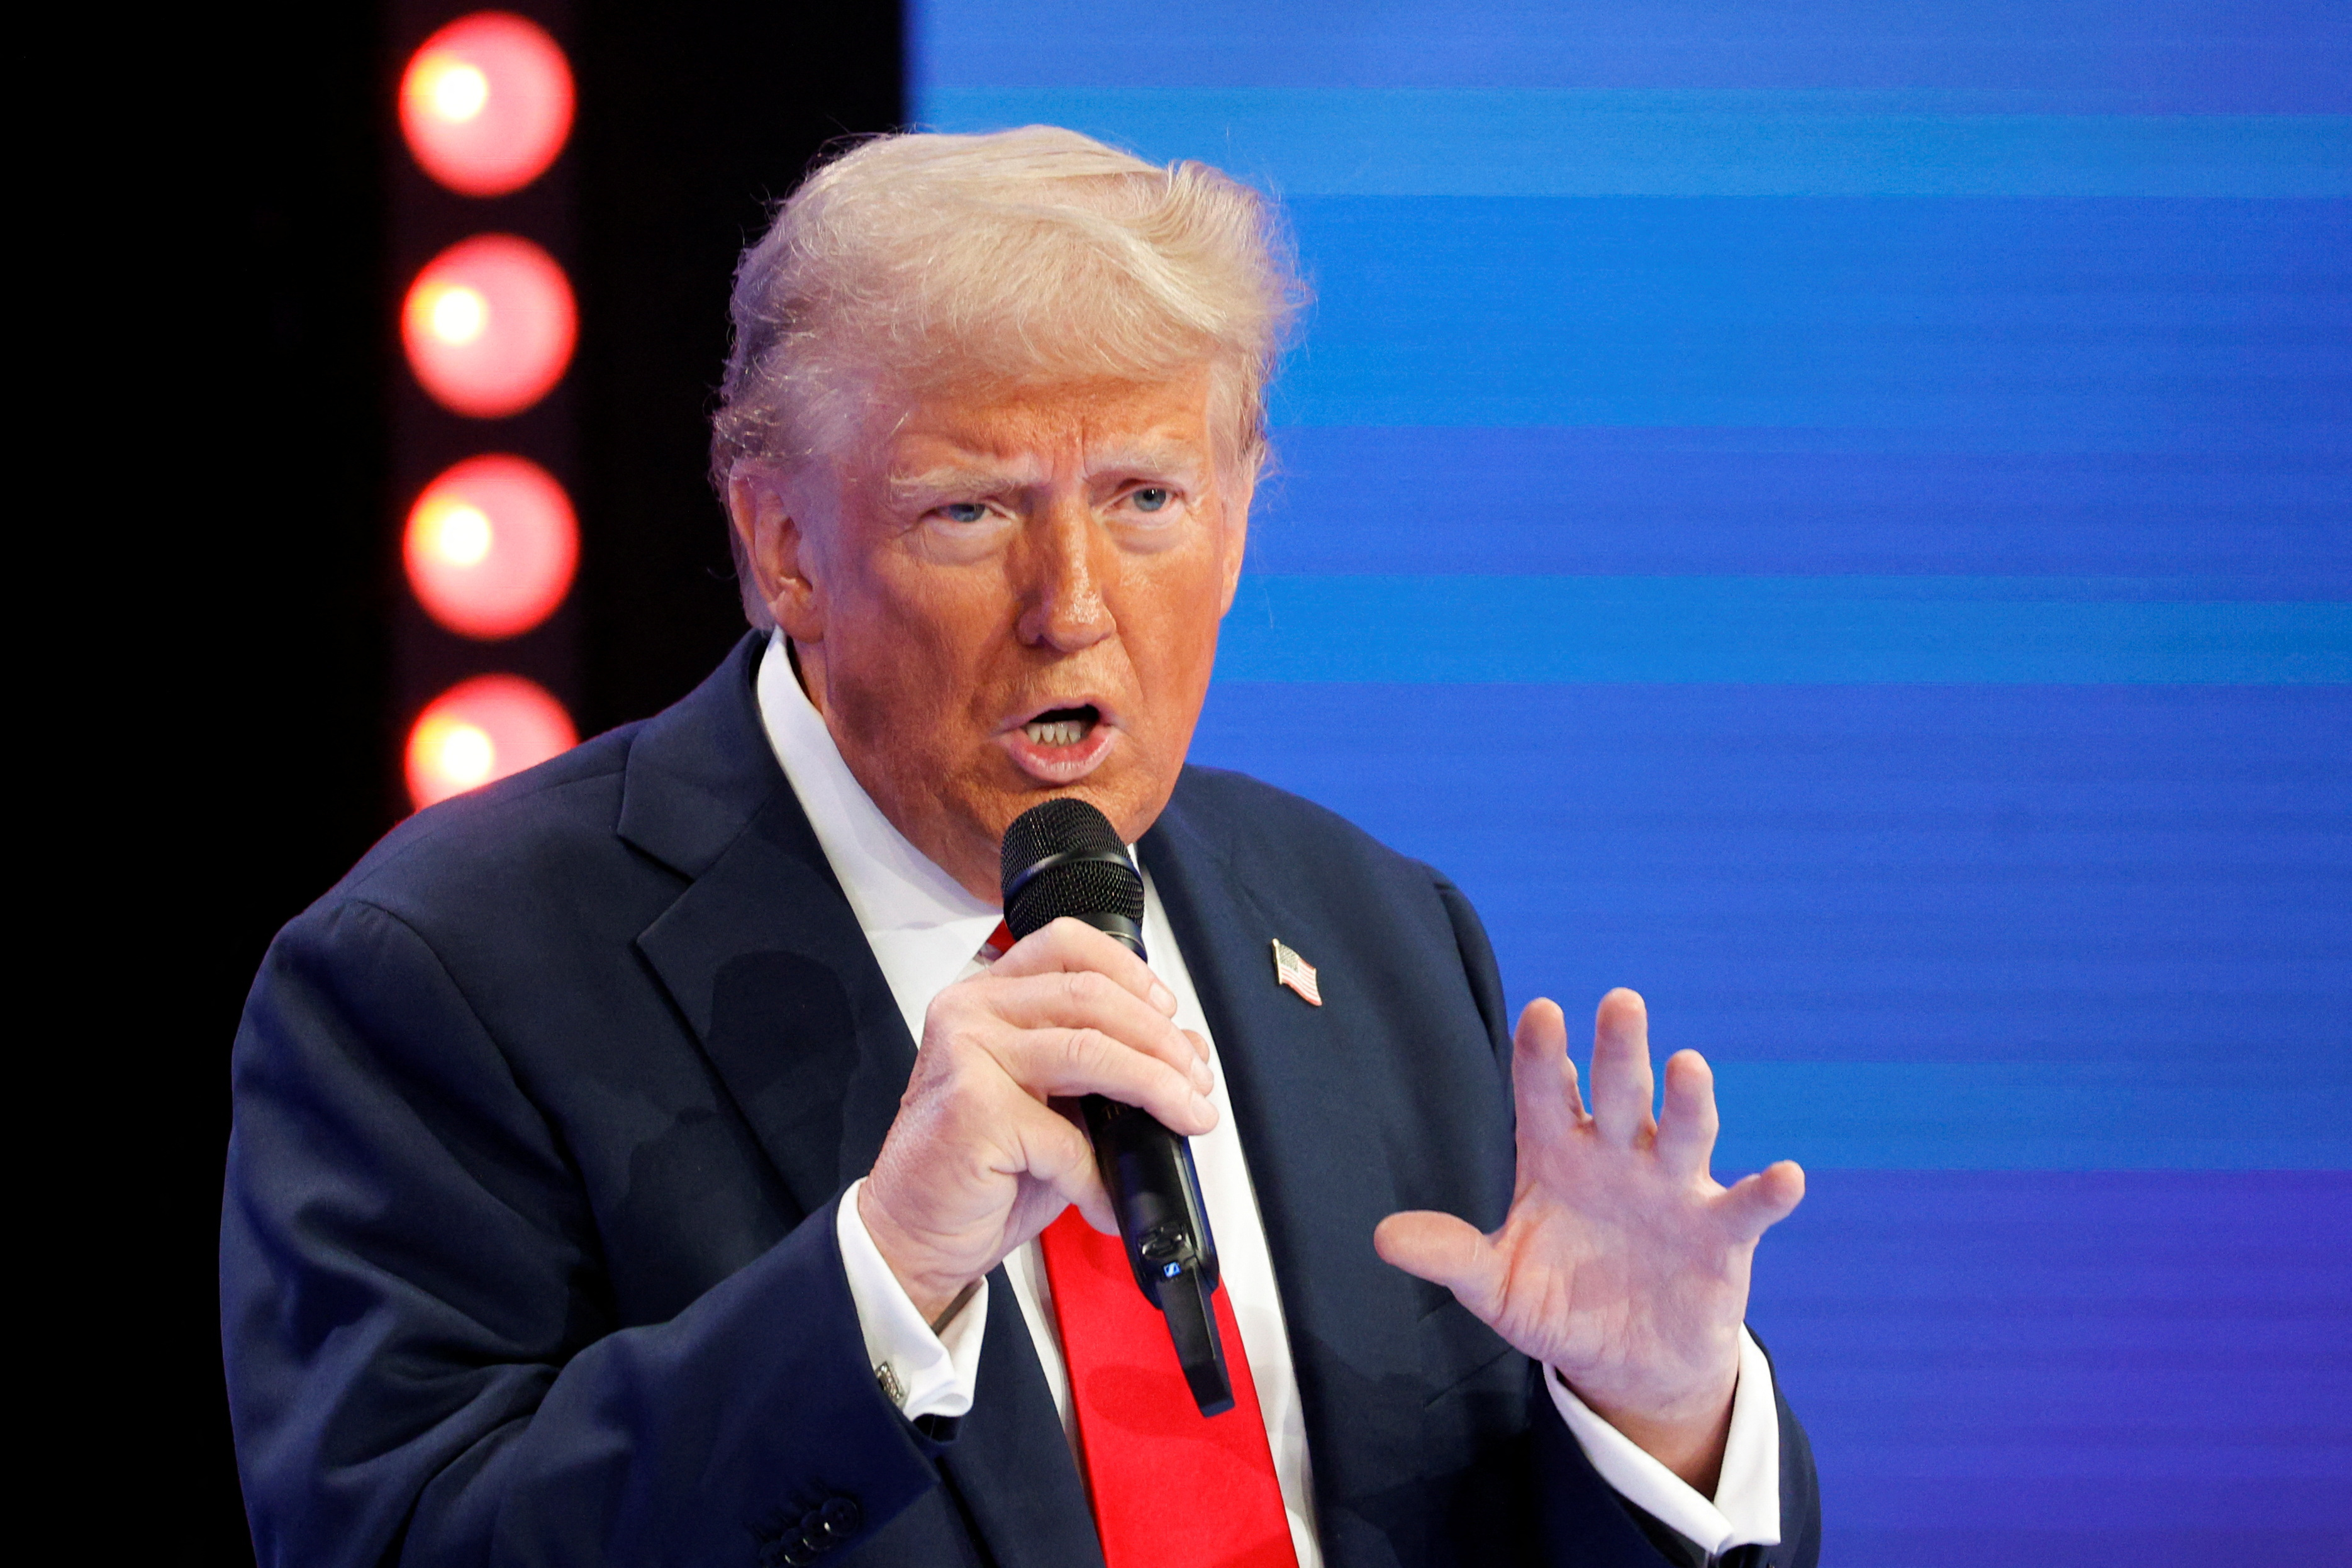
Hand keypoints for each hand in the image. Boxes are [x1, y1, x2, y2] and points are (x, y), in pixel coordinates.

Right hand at [859, 918, 1216, 1320]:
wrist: (913, 1232)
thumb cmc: (977, 1169)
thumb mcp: (1047, 1102)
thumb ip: (1100, 1067)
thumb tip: (1184, 1052)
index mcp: (986, 997)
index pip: (1066, 944)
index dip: (1131, 971)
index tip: (1170, 1013)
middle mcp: (970, 1013)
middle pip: (1091, 995)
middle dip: (1163, 1041)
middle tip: (1198, 1083)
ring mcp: (967, 1055)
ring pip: (1091, 1050)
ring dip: (1157, 1087)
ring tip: (1189, 1118)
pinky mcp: (974, 1110)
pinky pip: (1067, 1138)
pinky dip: (1101, 1176)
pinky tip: (1107, 1200)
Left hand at [1374, 989, 1802, 1491]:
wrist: (1625, 1362)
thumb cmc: (1556, 1303)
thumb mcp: (1496, 1285)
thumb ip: (1451, 1255)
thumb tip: (1383, 1238)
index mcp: (1558, 1154)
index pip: (1547, 1093)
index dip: (1542, 1055)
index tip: (1541, 1013)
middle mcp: (1618, 1156)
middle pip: (1619, 1093)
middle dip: (1620, 1051)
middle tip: (1621, 1002)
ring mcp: (1673, 1189)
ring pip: (1683, 1132)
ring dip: (1689, 1102)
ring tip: (1688, 1067)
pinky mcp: (1720, 1235)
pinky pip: (1746, 1207)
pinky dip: (1768, 1193)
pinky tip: (1786, 1177)